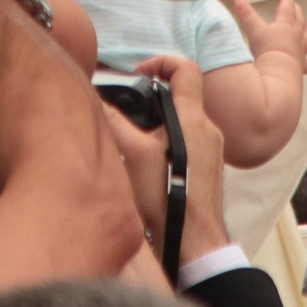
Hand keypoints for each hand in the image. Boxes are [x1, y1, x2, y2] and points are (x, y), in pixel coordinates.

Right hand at [107, 55, 227, 265]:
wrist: (195, 244)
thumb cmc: (167, 199)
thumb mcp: (131, 153)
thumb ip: (113, 120)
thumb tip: (94, 98)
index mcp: (192, 118)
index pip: (185, 68)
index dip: (160, 61)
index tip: (139, 74)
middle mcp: (208, 129)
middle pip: (181, 94)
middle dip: (153, 96)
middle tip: (130, 108)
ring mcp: (212, 150)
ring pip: (183, 119)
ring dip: (159, 121)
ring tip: (135, 137)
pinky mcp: (209, 168)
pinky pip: (188, 140)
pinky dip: (168, 140)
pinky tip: (148, 161)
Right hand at [234, 0, 306, 72]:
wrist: (279, 72)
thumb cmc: (267, 50)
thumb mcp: (253, 29)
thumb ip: (246, 14)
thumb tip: (239, 1)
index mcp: (285, 25)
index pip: (287, 7)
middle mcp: (295, 36)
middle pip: (299, 19)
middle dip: (297, 11)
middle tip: (296, 6)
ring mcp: (300, 51)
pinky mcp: (301, 66)